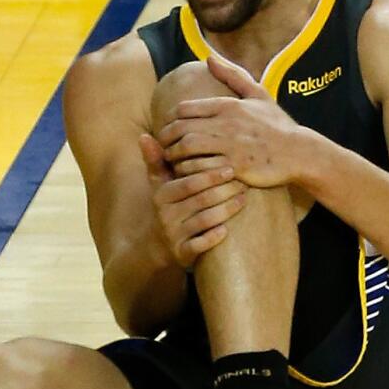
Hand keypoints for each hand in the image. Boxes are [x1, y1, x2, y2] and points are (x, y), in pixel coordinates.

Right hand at [139, 133, 245, 266]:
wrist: (159, 244)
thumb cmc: (167, 204)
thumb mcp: (158, 183)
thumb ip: (155, 159)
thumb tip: (143, 135)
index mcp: (162, 195)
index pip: (189, 182)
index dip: (210, 175)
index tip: (231, 167)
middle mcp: (166, 215)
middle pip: (200, 200)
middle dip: (224, 190)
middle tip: (245, 181)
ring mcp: (174, 234)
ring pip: (204, 220)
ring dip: (226, 210)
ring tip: (244, 199)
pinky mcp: (182, 253)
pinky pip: (199, 245)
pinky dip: (213, 238)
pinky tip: (227, 230)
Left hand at [157, 54, 304, 188]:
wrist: (299, 152)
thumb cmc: (277, 125)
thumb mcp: (258, 94)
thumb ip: (232, 75)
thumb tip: (208, 58)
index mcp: (228, 105)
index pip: (184, 109)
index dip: (170, 120)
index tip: (168, 129)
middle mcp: (226, 122)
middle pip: (180, 128)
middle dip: (166, 138)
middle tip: (163, 147)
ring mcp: (230, 144)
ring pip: (187, 147)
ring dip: (174, 155)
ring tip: (171, 160)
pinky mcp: (235, 166)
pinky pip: (201, 167)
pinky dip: (189, 170)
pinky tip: (187, 173)